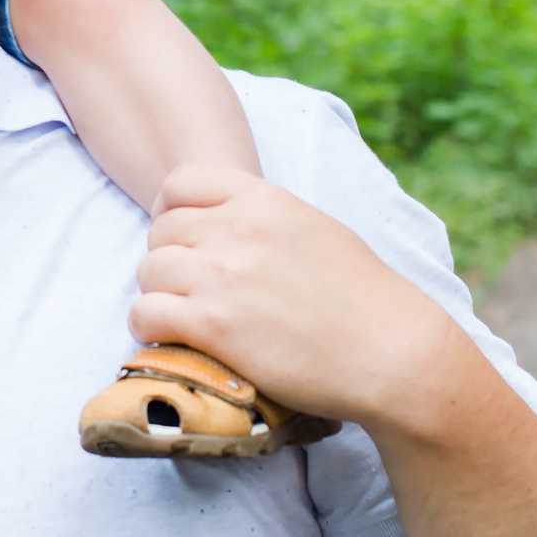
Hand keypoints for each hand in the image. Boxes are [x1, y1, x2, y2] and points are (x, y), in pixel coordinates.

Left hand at [129, 166, 461, 431]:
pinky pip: (145, 313)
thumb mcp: (316, 231)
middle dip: (169, 259)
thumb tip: (226, 223)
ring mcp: (221, 276)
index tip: (184, 240)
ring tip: (183, 317)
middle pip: (161, 230)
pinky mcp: (212, 326)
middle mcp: (237, 230)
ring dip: (158, 294)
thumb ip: (266, 219)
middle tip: (189, 289)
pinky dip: (149, 328)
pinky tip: (172, 339)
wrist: (392, 355)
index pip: (180, 181)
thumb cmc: (363, 299)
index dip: (171, 211)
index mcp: (264, 200)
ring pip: (148, 270)